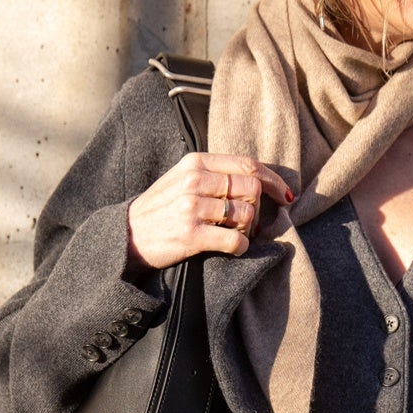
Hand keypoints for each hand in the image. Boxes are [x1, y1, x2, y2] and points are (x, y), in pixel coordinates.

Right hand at [127, 152, 293, 270]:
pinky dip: (240, 248)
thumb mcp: (182, 179)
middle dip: (259, 209)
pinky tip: (232, 249)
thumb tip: (257, 178)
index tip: (285, 195)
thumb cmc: (160, 209)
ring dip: (249, 230)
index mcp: (196, 162)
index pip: (248, 164)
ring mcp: (192, 207)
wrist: (127, 236)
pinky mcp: (191, 235)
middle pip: (252, 188)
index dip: (273, 179)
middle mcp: (195, 181)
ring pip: (246, 215)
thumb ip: (214, 174)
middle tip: (251, 224)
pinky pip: (235, 241)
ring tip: (236, 236)